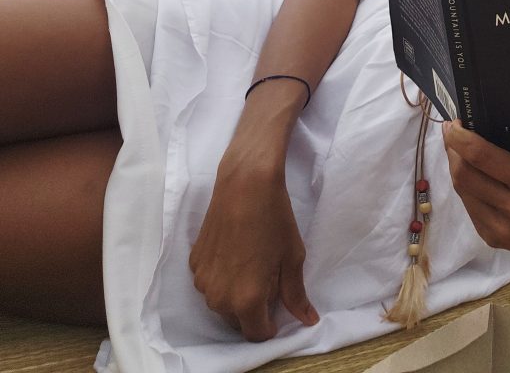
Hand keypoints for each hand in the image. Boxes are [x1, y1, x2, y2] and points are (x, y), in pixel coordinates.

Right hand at [189, 154, 318, 340]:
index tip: (279, 305)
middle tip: (269, 279)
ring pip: (221, 302)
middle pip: (237, 320)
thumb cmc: (274, 218)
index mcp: (246, 300)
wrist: (246, 182)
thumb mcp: (292, 258)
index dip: (271, 325)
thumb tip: (308, 320)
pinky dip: (222, 276)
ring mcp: (203, 279)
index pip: (257, 334)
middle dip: (253, 309)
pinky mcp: (194, 261)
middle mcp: (219, 296)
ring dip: (235, 294)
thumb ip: (296, 295)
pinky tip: (235, 252)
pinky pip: (210, 282)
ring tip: (252, 263)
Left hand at [442, 121, 509, 261]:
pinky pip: (471, 210)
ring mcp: (503, 230)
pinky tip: (472, 179)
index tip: (453, 123)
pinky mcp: (496, 241)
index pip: (482, 156)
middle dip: (452, 151)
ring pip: (463, 193)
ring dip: (456, 170)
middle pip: (464, 176)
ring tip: (459, 153)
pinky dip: (467, 191)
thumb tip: (480, 131)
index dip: (459, 137)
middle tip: (452, 134)